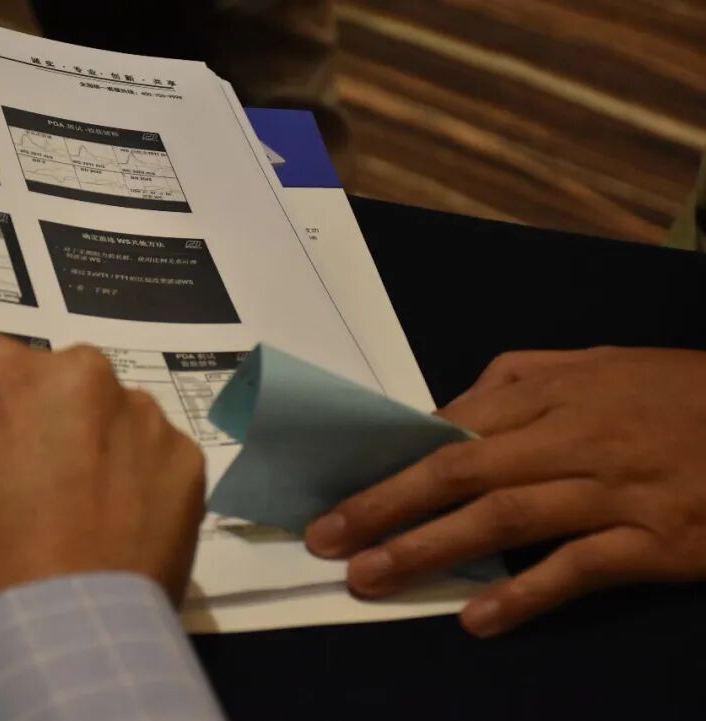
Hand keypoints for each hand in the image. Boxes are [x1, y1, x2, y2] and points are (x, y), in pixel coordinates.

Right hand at [0, 322, 206, 621]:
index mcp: (2, 374)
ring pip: (107, 409)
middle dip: (37, 408)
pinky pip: (151, 449)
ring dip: (93, 437)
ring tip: (86, 505)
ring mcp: (140, 412)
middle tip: (34, 473)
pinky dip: (137, 473)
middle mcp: (79, 371)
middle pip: (47, 374)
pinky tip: (123, 521)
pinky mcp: (184, 454)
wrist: (64, 635)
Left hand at [304, 347, 705, 636]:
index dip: (394, 459)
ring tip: (370, 578)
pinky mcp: (655, 540)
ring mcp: (614, 490)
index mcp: (554, 389)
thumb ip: (522, 379)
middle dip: (385, 505)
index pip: (454, 426)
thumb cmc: (679, 393)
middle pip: (461, 470)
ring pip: (503, 518)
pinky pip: (577, 569)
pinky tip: (476, 619)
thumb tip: (450, 410)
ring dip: (429, 549)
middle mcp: (573, 436)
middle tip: (327, 538)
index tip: (343, 486)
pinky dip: (524, 594)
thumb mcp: (599, 364)